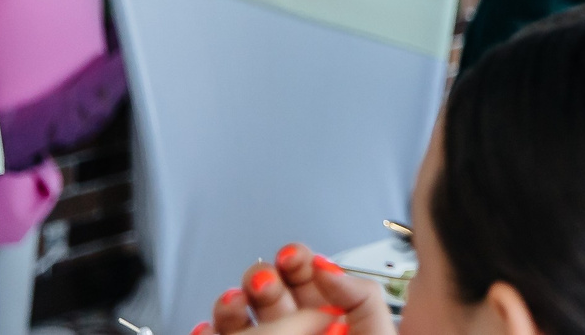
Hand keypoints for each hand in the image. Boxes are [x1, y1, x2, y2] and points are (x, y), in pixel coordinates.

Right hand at [198, 242, 394, 334]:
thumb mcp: (377, 333)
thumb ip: (361, 296)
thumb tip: (326, 268)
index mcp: (326, 316)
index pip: (304, 278)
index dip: (295, 261)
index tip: (293, 258)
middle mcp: (292, 331)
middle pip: (265, 294)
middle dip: (262, 281)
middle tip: (265, 284)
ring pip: (236, 320)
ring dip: (229, 306)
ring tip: (233, 304)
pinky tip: (208, 331)